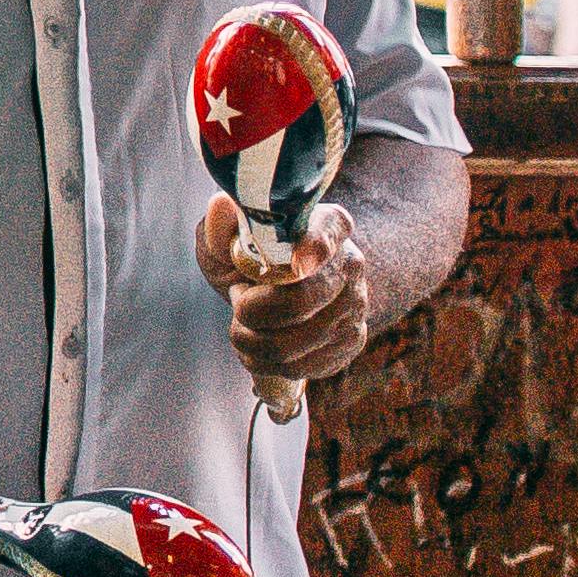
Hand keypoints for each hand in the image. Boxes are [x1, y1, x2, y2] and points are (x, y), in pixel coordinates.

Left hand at [201, 192, 382, 388]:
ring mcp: (356, 308)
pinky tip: (254, 345)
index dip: (313, 248)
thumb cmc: (251, 253)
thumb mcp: (229, 232)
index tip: (296, 261)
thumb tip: (221, 207)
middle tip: (237, 300)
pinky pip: (298, 368)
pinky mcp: (349, 344)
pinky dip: (261, 363)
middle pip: (299, 302)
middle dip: (250, 311)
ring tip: (242, 323)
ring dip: (248, 341)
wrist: (280, 285)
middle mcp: (351, 265)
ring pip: (291, 345)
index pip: (328, 233)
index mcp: (329, 224)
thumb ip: (222, 222)